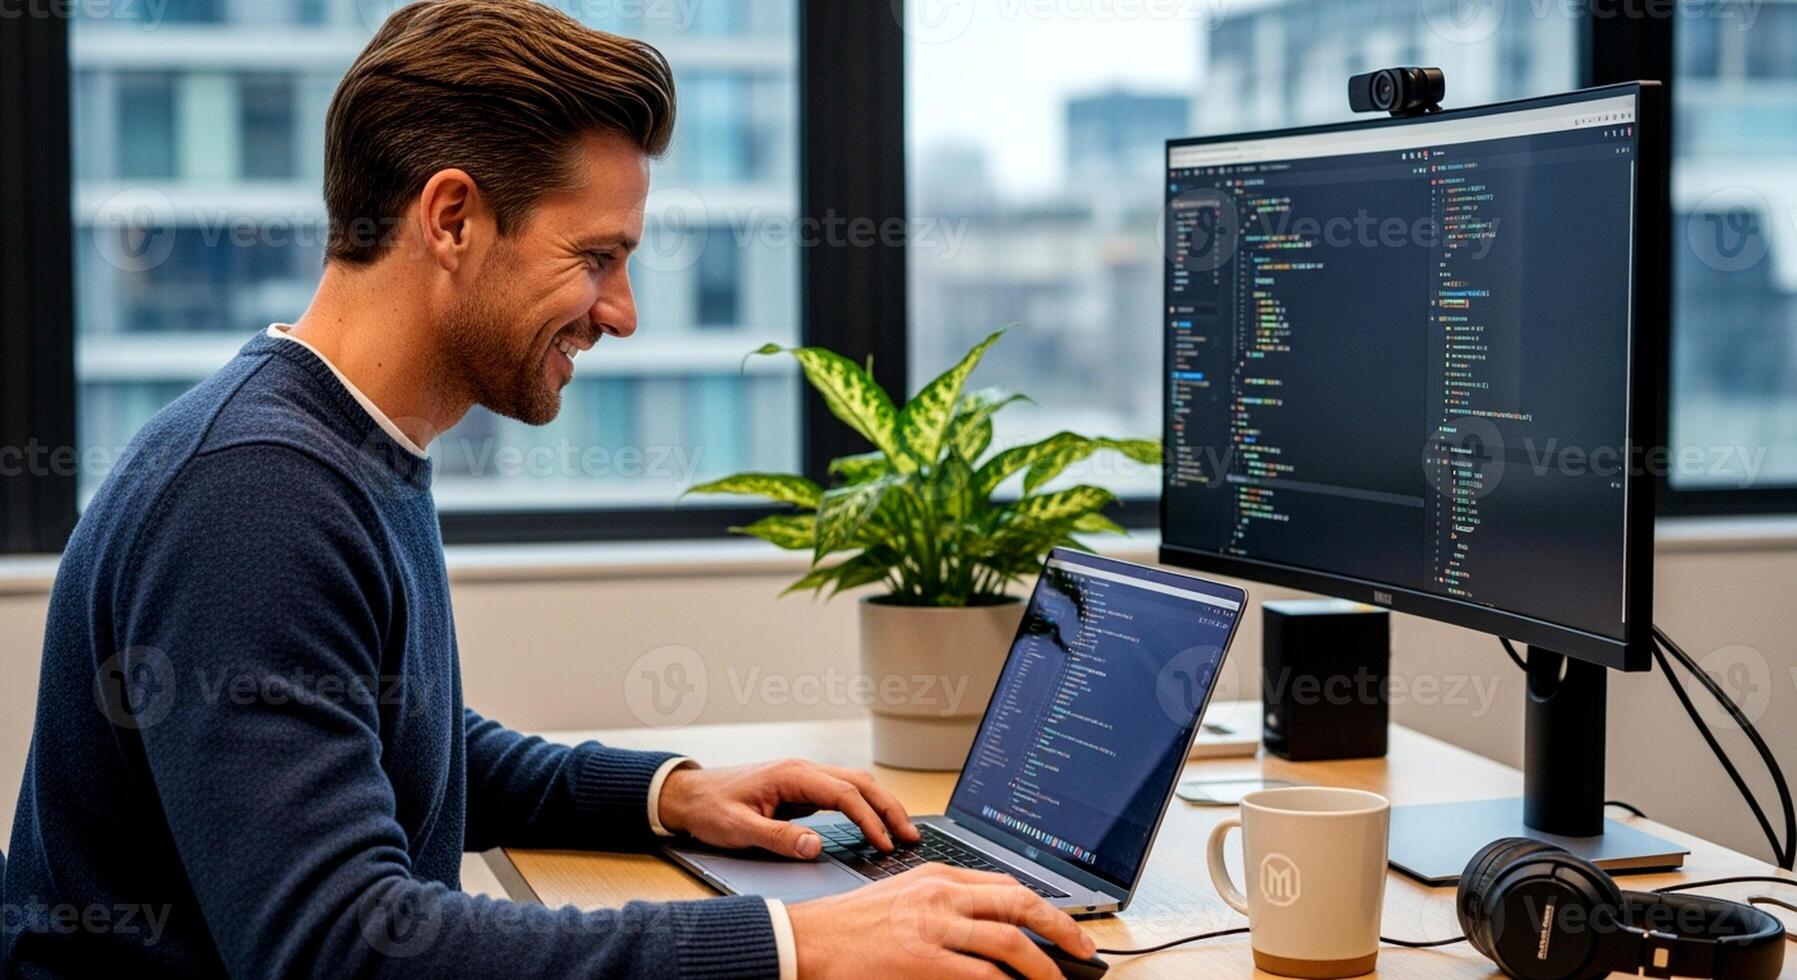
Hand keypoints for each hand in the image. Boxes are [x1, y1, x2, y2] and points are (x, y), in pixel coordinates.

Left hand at [656, 758, 920, 858]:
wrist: (688, 795)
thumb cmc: (710, 808)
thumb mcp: (738, 829)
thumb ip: (778, 838)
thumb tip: (816, 846)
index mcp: (792, 775)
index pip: (845, 795)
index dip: (869, 819)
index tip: (885, 844)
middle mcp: (803, 770)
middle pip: (860, 783)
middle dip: (889, 808)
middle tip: (911, 837)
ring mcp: (804, 778)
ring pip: (855, 785)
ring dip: (881, 806)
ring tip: (902, 833)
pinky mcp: (802, 790)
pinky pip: (843, 795)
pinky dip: (865, 808)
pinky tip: (874, 826)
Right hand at [788, 864, 1097, 979]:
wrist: (806, 941)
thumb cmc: (849, 926)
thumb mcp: (902, 896)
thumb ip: (945, 903)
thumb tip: (989, 924)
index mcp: (937, 875)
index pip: (1006, 884)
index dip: (1044, 907)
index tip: (1064, 926)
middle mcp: (941, 894)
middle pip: (1020, 903)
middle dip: (1061, 928)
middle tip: (1084, 950)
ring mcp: (934, 926)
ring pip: (1010, 940)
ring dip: (1044, 966)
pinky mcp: (923, 960)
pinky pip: (982, 975)